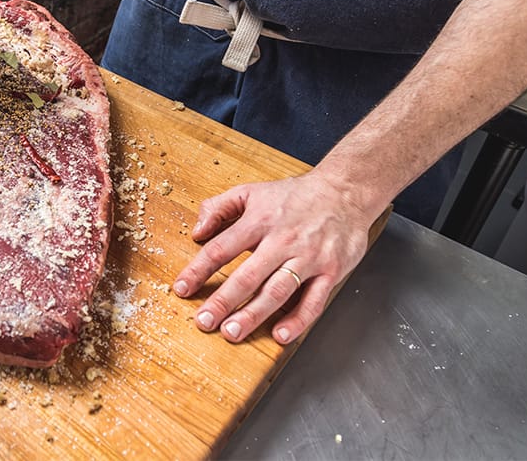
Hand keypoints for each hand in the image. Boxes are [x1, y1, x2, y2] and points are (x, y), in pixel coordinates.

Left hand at [173, 170, 374, 343]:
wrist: (345, 190)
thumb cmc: (295, 195)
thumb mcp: (251, 191)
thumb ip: (219, 207)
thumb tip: (196, 232)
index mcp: (259, 221)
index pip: (221, 249)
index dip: (198, 270)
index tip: (181, 289)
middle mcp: (282, 241)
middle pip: (248, 275)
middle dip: (223, 301)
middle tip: (203, 322)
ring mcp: (308, 257)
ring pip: (278, 290)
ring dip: (254, 314)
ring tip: (232, 332)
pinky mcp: (331, 271)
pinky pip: (313, 300)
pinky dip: (298, 320)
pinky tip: (281, 335)